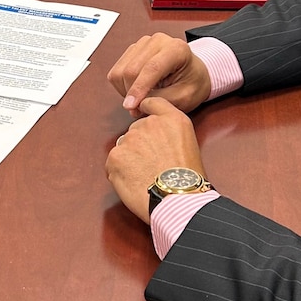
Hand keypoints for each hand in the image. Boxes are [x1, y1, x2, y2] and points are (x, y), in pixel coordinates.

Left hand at [105, 97, 205, 222]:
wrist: (178, 198)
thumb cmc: (187, 180)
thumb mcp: (189, 144)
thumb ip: (169, 132)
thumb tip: (155, 139)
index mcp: (172, 119)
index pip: (152, 102)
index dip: (146, 109)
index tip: (144, 118)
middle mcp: (149, 124)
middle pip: (136, 130)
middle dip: (139, 145)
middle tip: (150, 164)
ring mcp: (130, 138)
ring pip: (123, 147)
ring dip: (129, 159)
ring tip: (143, 176)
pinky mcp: (115, 156)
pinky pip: (112, 163)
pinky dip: (118, 173)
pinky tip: (133, 183)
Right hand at [107, 33, 211, 114]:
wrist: (193, 72)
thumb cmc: (192, 84)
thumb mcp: (184, 98)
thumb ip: (159, 101)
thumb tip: (134, 106)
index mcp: (176, 49)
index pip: (151, 68)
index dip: (138, 89)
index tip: (131, 106)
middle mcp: (158, 41)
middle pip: (131, 70)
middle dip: (131, 93)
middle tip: (139, 108)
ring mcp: (143, 43)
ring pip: (120, 70)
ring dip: (125, 89)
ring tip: (141, 97)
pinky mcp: (133, 49)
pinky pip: (116, 70)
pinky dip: (122, 84)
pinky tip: (136, 89)